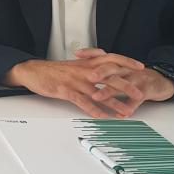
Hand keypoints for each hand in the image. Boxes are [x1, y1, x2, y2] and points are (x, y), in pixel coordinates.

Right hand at [4, 50, 146, 117]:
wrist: (33, 71)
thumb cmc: (55, 70)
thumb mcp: (75, 63)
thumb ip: (91, 63)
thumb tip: (105, 64)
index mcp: (87, 62)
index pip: (111, 58)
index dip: (126, 62)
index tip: (140, 67)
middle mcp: (84, 70)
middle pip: (109, 76)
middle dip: (126, 86)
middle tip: (139, 94)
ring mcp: (75, 81)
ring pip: (98, 92)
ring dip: (113, 103)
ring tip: (125, 111)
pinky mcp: (66, 91)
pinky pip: (82, 101)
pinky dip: (93, 109)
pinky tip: (102, 116)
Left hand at [74, 49, 173, 116]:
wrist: (159, 81)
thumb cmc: (135, 76)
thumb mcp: (119, 70)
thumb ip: (103, 68)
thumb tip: (83, 66)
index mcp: (118, 63)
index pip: (103, 55)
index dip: (91, 53)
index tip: (77, 54)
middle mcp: (125, 69)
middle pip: (112, 68)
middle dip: (100, 71)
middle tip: (88, 76)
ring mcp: (135, 79)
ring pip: (121, 84)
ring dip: (108, 91)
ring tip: (96, 97)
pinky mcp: (145, 91)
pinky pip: (136, 100)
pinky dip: (129, 107)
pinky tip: (121, 113)